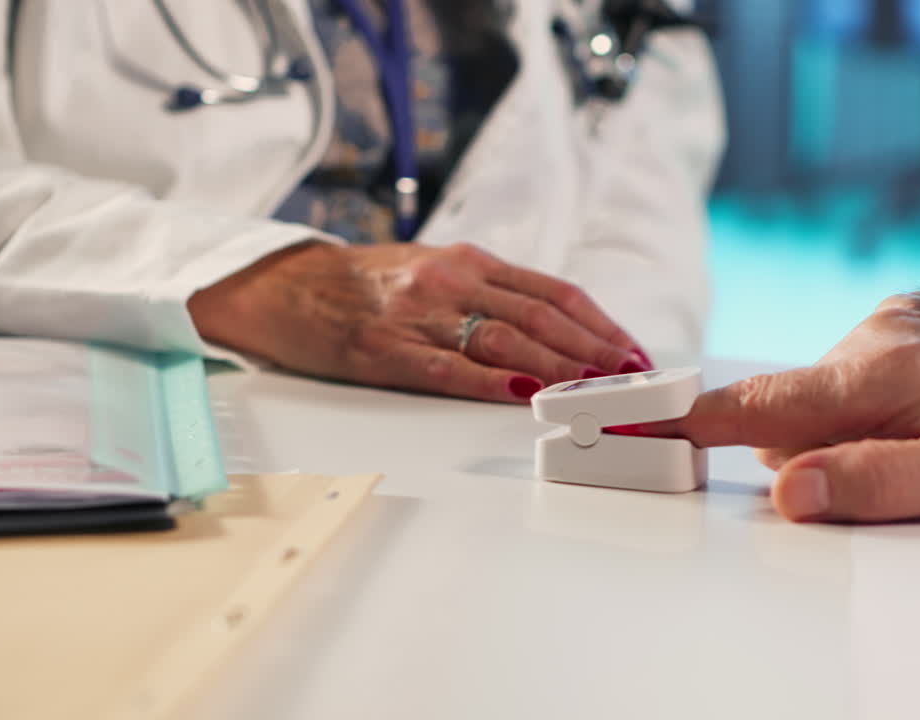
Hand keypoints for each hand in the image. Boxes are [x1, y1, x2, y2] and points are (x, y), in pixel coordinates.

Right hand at [188, 242, 650, 402]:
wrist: (284, 285)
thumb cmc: (365, 284)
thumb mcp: (436, 271)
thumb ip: (491, 295)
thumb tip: (556, 332)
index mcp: (470, 261)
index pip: (555, 292)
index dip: (601, 325)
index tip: (635, 354)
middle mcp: (452, 280)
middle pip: (541, 318)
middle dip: (595, 353)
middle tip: (634, 381)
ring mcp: (418, 315)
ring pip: (505, 342)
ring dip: (560, 370)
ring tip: (599, 393)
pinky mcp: (384, 350)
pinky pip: (447, 369)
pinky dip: (490, 384)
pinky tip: (525, 397)